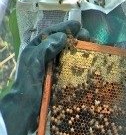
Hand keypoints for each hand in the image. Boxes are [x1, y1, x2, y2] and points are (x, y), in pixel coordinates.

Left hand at [0, 20, 86, 134]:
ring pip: (66, 55)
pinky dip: (78, 65)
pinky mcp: (58, 80)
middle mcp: (43, 57)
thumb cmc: (29, 83)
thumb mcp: (34, 61)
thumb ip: (46, 47)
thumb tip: (63, 37)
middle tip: (87, 36)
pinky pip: (69, 69)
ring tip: (90, 47)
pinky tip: (87, 65)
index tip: (78, 25)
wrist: (27, 108)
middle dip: (74, 38)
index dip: (64, 28)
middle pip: (60, 43)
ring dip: (78, 50)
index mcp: (35, 49)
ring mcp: (51, 69)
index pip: (50, 34)